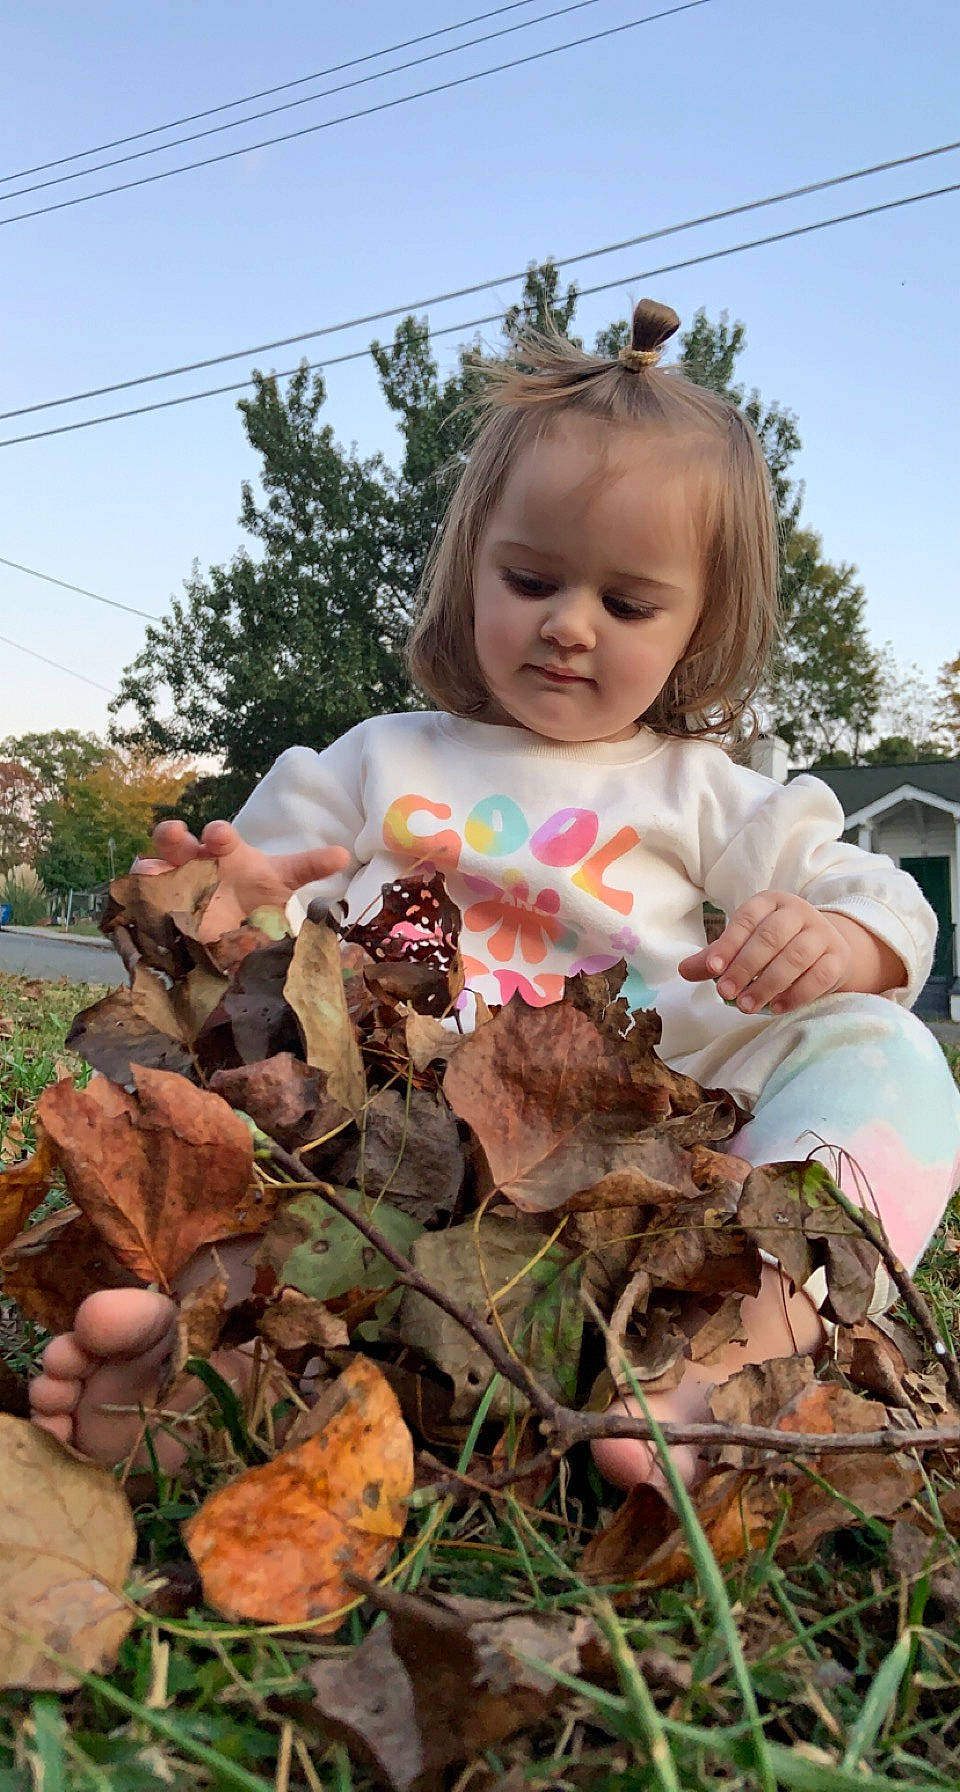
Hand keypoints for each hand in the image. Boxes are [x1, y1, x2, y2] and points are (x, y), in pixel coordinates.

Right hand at [133, 819, 349, 941]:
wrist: (230, 923)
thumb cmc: (253, 894)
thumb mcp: (281, 881)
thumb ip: (308, 867)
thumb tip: (344, 854)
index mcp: (225, 852)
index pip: (220, 836)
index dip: (218, 833)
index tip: (219, 836)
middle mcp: (195, 859)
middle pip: (179, 840)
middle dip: (176, 837)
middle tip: (180, 838)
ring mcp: (171, 879)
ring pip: (153, 861)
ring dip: (150, 861)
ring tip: (150, 868)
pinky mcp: (156, 899)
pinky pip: (140, 892)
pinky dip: (137, 892)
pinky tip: (137, 897)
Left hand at [678, 890, 902, 1014]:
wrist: (824, 949)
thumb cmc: (774, 946)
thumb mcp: (743, 945)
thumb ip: (715, 957)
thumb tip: (682, 970)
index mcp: (770, 902)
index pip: (747, 919)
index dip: (729, 944)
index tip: (712, 970)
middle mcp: (798, 912)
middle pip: (771, 937)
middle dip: (745, 967)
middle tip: (725, 993)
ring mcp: (822, 933)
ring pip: (795, 957)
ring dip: (767, 984)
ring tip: (746, 1006)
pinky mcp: (838, 957)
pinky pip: (818, 976)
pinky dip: (796, 994)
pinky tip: (776, 1008)